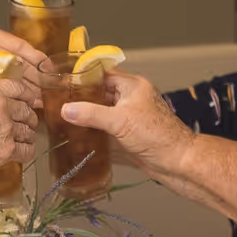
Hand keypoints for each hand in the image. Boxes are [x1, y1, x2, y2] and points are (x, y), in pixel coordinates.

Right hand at [0, 77, 38, 197]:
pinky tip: (21, 150)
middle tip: (24, 120)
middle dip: (25, 115)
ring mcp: (5, 129)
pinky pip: (27, 149)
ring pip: (29, 129)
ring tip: (22, 136)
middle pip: (25, 109)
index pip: (16, 87)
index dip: (24, 94)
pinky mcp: (7, 151)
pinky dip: (26, 150)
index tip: (27, 98)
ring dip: (26, 133)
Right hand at [56, 69, 194, 175]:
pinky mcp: (128, 133)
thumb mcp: (120, 121)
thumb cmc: (156, 136)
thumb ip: (91, 114)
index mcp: (133, 86)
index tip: (64, 82)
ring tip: (64, 116)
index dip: (85, 77)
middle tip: (60, 101)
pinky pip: (107, 126)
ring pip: (104, 110)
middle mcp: (131, 99)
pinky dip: (95, 129)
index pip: (104, 74)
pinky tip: (79, 133)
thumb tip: (66, 109)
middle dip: (83, 97)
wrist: (176, 161)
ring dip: (88, 114)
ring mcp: (130, 117)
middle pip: (102, 92)